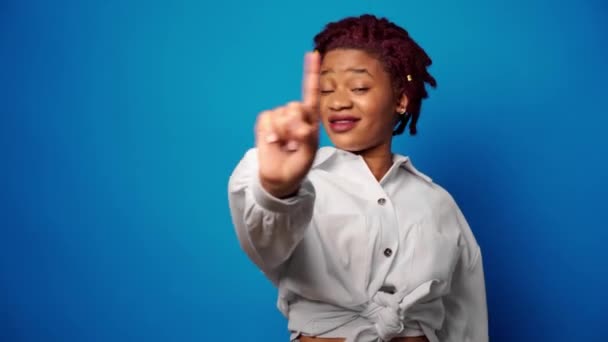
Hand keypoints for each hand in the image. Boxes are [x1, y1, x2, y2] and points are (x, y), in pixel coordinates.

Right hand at [255, 51, 320, 197]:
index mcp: (311, 120)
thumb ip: (307, 136)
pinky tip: (274, 142)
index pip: (312, 93)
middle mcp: (296, 115)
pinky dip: (270, 132)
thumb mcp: (309, 153)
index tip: (313, 54)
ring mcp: (280, 118)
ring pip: (280, 114)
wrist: (279, 178)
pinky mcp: (266, 122)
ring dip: (282, 133)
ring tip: (285, 145)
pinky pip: (267, 118)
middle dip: (294, 126)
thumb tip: (295, 123)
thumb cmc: (298, 166)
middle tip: (294, 144)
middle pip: (295, 106)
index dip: (311, 73)